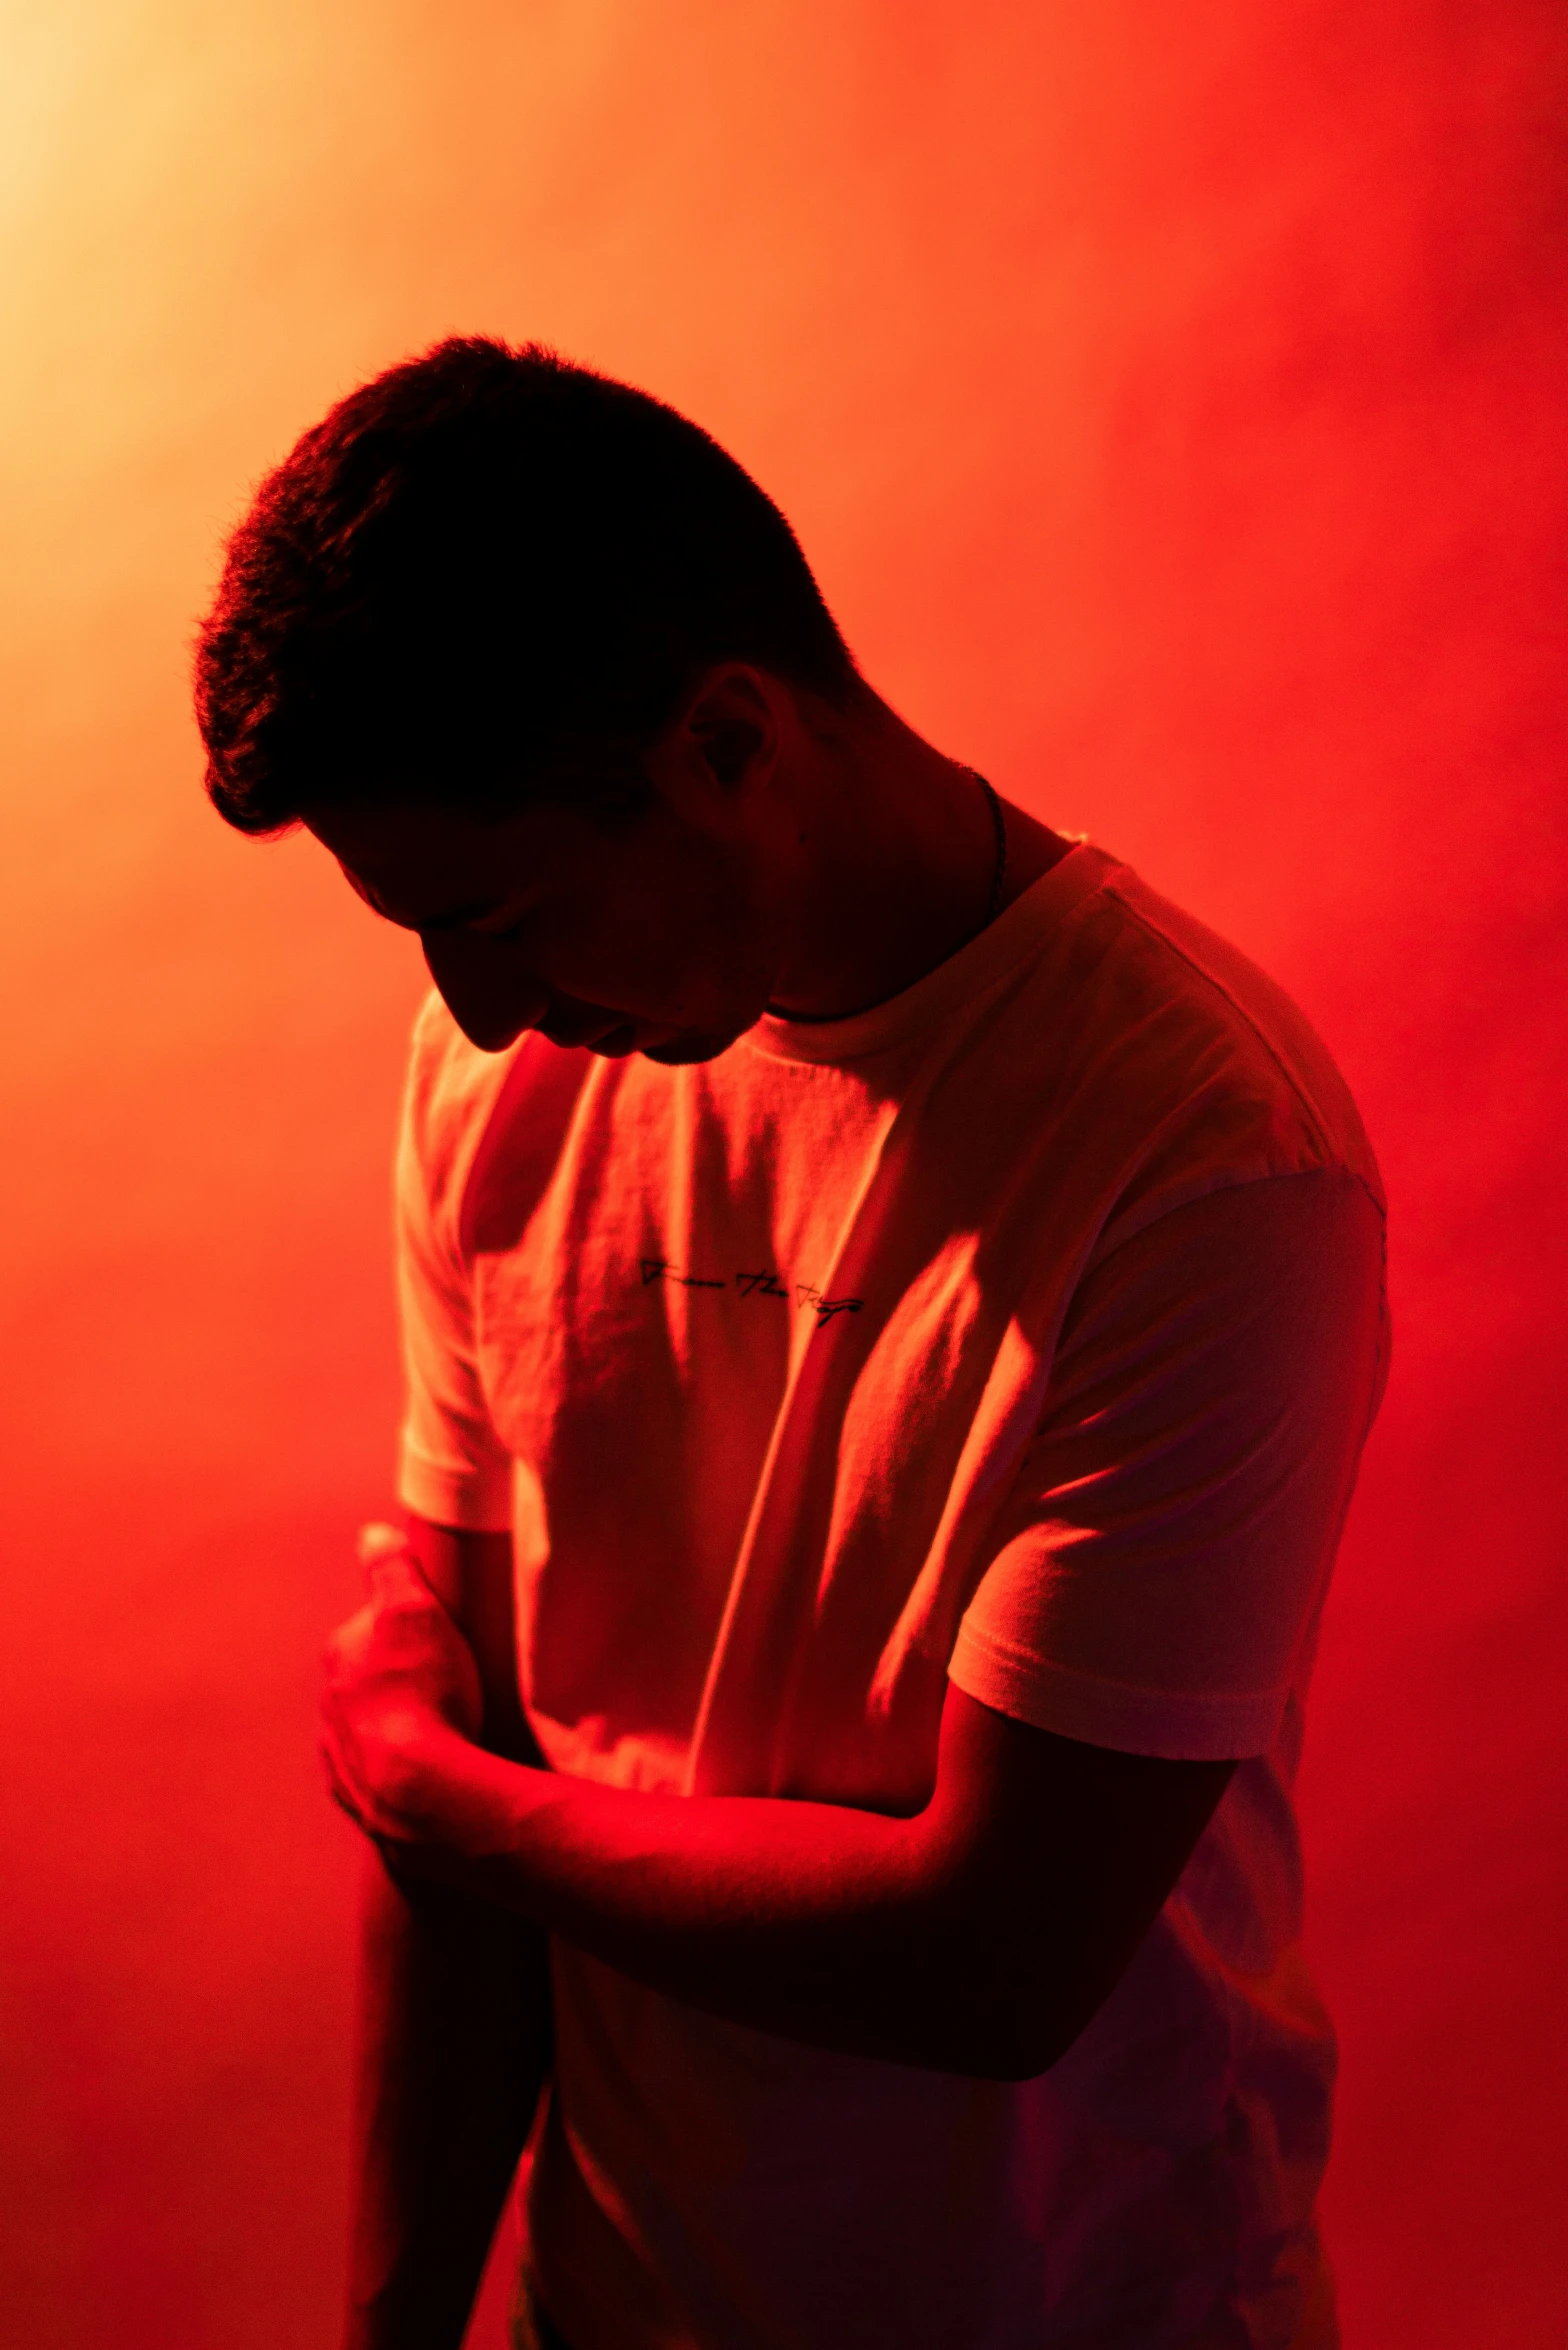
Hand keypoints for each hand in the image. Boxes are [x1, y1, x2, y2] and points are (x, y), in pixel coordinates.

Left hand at [321, 1524, 484, 1847]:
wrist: (427, 1793)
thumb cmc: (426, 1694)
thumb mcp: (415, 1610)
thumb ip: (391, 1568)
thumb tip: (372, 1534)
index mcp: (342, 1656)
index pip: (373, 1627)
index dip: (409, 1627)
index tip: (443, 1634)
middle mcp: (330, 1706)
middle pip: (369, 1679)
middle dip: (401, 1678)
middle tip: (452, 1682)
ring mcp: (342, 1756)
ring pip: (370, 1729)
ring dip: (398, 1727)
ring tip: (448, 1731)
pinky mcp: (360, 1800)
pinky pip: (379, 1775)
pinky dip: (399, 1770)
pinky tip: (432, 1770)